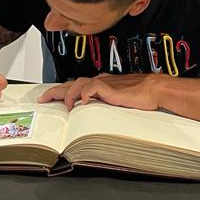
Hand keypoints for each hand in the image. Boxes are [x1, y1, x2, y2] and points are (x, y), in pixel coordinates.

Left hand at [38, 74, 159, 111]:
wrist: (155, 89)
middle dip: (55, 91)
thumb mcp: (118, 102)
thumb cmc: (141, 96)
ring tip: (63, 104)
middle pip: (72, 83)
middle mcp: (100, 81)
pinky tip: (82, 102)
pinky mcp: (110, 87)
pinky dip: (84, 93)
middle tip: (43, 99)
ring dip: (68, 93)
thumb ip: (106, 105)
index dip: (62, 91)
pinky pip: (92, 87)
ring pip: (78, 83)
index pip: (76, 85)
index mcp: (101, 84)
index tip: (50, 97)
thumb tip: (94, 117)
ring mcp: (105, 83)